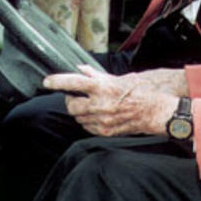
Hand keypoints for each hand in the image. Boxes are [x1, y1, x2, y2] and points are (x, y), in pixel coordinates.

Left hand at [43, 66, 176, 136]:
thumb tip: (80, 69)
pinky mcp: (105, 131)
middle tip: (75, 97)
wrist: (153, 111)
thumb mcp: (117, 79)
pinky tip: (98, 115)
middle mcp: (100, 104)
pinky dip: (88, 121)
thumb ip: (96, 75)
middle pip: (71, 105)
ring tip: (92, 105)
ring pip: (78, 117)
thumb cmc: (137, 92)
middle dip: (70, 101)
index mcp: (102, 87)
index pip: (73, 82)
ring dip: (80, 111)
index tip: (47, 81)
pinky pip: (87, 127)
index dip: (57, 81)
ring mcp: (102, 120)